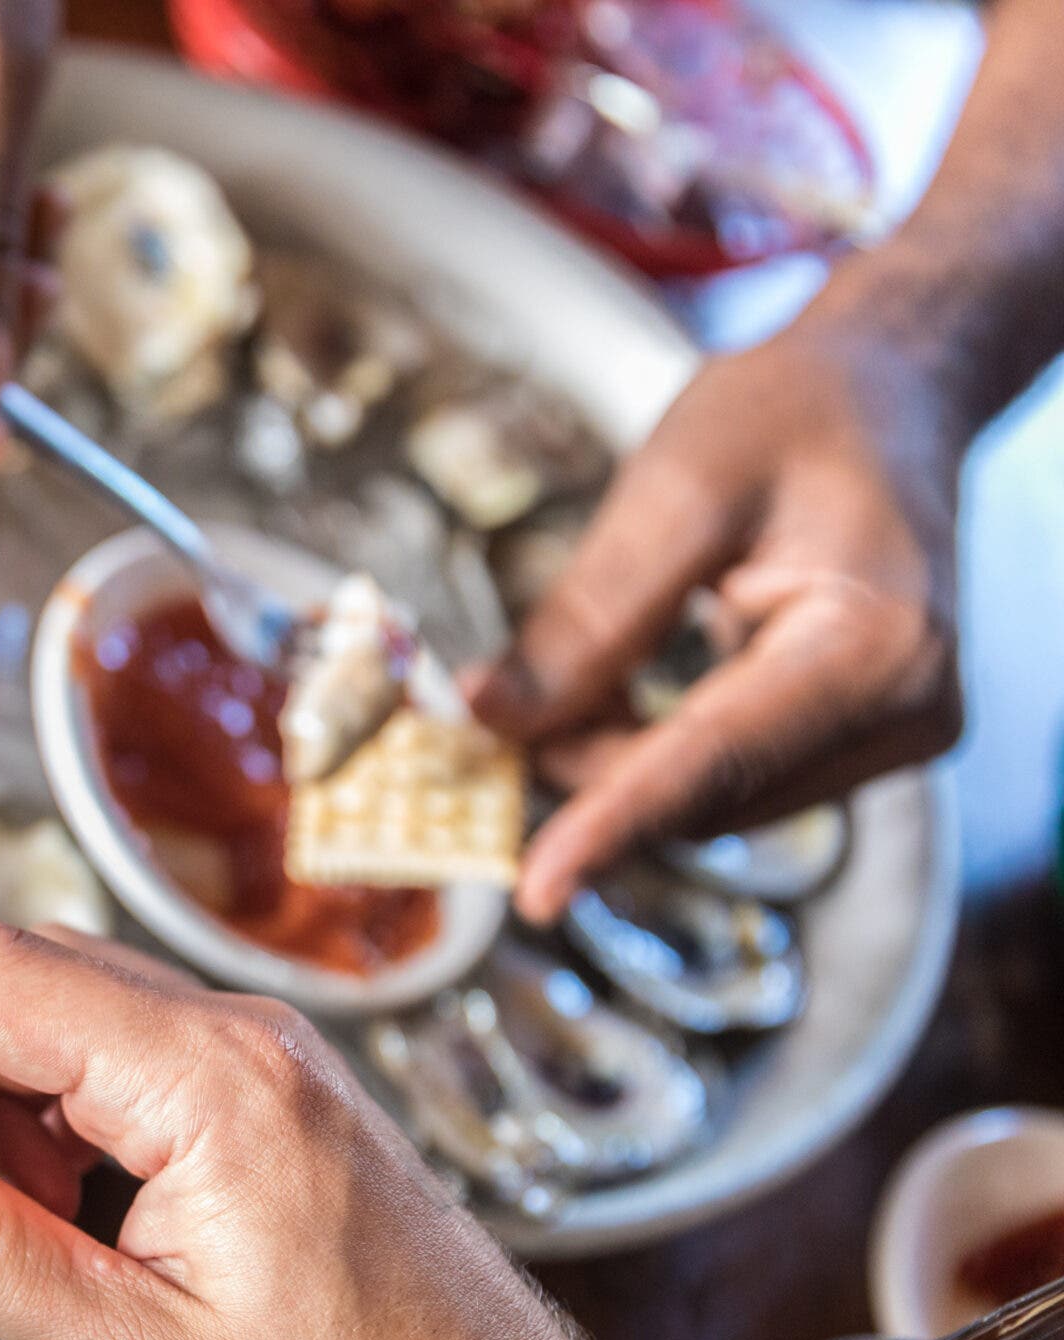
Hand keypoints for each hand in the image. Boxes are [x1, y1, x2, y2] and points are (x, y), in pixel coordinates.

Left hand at [468, 311, 964, 922]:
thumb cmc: (790, 416)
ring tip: (570, 682)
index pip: (715, 760)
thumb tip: (489, 719)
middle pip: (705, 794)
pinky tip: (618, 696)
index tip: (534, 889)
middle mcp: (906, 712)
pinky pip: (729, 779)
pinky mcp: (861, 740)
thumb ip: (586, 618)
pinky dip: (653, 754)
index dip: (613, 825)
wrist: (889, 393)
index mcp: (875, 643)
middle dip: (591, 770)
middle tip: (499, 710)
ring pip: (709, 800)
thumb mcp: (672, 490)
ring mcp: (893, 736)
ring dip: (617, 764)